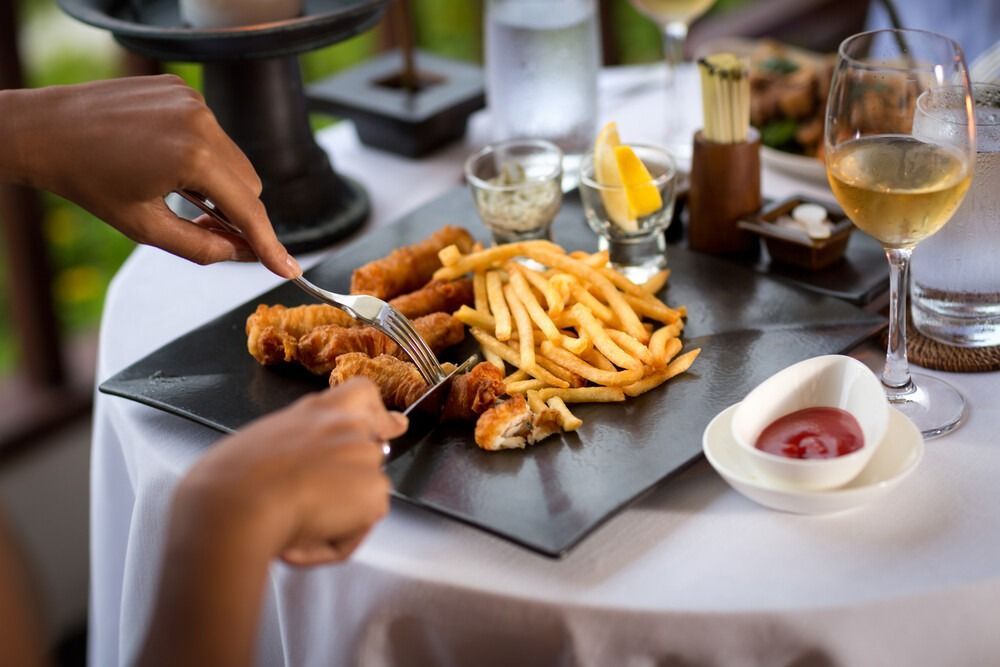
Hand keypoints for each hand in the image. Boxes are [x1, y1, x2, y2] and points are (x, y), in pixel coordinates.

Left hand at [3, 75, 299, 277]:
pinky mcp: (182, 89)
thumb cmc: (87, 180)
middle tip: (201, 222)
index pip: (248, 209)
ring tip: (175, 187)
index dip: (268, 243)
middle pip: (250, 183)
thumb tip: (240, 253)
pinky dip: (203, 153)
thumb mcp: (146, 227)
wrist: (44, 130)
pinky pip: (214, 132)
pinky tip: (165, 159)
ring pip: (235, 158)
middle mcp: (201, 121)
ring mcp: (192, 101)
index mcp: (193, 157)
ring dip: (219, 180)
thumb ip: (202, 246)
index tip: (287, 267)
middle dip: (235, 209)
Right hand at [173, 378, 406, 565]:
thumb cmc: (230, 480)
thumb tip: (304, 472)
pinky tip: (303, 541)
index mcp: (316, 412)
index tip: (392, 424)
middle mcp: (347, 426)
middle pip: (374, 450)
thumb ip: (296, 447)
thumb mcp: (260, 446)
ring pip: (361, 496)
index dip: (377, 414)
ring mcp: (366, 455)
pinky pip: (360, 527)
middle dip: (359, 478)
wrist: (237, 502)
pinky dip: (335, 542)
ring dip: (336, 516)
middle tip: (333, 500)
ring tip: (294, 526)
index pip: (361, 394)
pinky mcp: (375, 489)